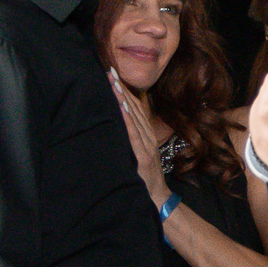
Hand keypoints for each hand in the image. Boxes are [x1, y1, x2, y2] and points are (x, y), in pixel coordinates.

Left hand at [110, 72, 168, 206]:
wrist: (157, 196)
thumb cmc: (145, 175)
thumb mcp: (140, 153)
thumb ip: (133, 138)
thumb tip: (119, 124)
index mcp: (147, 134)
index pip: (136, 107)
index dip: (126, 89)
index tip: (114, 74)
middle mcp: (148, 136)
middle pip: (135, 107)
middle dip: (122, 88)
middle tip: (110, 70)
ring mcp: (147, 145)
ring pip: (134, 117)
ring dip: (123, 98)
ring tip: (113, 82)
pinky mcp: (143, 156)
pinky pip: (134, 135)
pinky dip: (128, 120)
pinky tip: (121, 107)